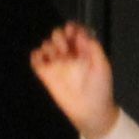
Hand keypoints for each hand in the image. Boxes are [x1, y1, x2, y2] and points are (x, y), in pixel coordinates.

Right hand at [29, 23, 118, 138]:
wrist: (90, 110)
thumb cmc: (100, 88)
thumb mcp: (102, 65)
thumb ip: (94, 48)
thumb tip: (82, 34)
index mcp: (83, 51)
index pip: (74, 33)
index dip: (72, 28)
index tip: (72, 30)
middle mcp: (68, 55)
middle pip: (58, 36)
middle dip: (59, 36)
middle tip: (66, 48)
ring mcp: (56, 64)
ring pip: (46, 45)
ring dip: (50, 46)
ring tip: (60, 57)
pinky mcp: (45, 74)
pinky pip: (35, 60)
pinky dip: (36, 56)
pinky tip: (44, 60)